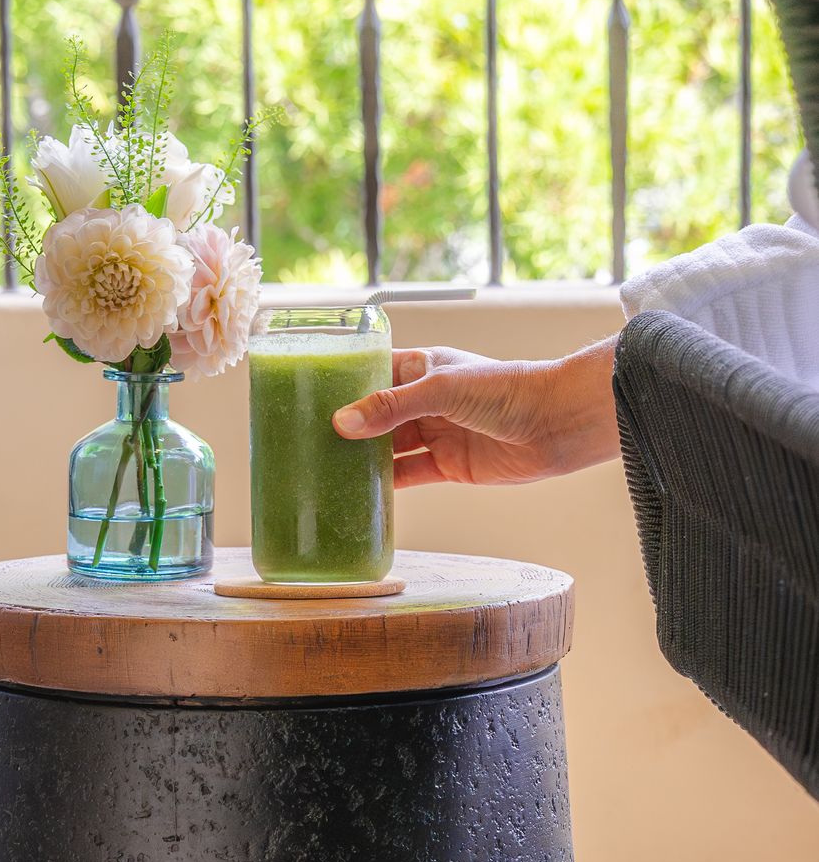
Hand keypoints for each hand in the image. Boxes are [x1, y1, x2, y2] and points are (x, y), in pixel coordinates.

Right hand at [332, 338, 619, 487]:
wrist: (557, 423)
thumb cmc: (505, 389)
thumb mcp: (442, 389)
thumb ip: (391, 407)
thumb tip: (342, 423)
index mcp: (421, 368)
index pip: (372, 374)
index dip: (343, 385)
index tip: (307, 399)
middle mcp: (425, 401)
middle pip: (376, 416)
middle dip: (346, 429)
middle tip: (305, 442)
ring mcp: (436, 434)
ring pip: (389, 448)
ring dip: (362, 459)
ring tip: (323, 470)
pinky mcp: (449, 467)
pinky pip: (410, 476)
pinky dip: (387, 486)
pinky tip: (359, 493)